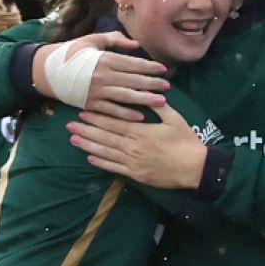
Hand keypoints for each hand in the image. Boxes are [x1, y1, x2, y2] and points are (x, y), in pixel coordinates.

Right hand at [32, 32, 168, 120]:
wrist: (48, 71)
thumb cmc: (73, 52)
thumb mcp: (92, 40)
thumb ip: (115, 40)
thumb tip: (136, 44)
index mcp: (104, 59)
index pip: (133, 63)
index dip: (149, 66)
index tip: (163, 69)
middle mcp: (102, 76)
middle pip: (133, 81)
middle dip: (152, 84)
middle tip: (168, 87)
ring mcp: (96, 92)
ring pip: (125, 97)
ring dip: (145, 100)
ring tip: (161, 102)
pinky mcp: (91, 104)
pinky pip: (112, 111)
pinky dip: (126, 114)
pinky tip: (140, 116)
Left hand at [67, 103, 205, 188]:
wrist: (194, 168)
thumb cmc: (185, 141)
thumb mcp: (174, 118)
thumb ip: (157, 106)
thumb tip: (146, 90)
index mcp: (140, 131)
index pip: (113, 123)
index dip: (97, 117)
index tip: (83, 111)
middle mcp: (132, 147)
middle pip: (104, 137)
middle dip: (86, 130)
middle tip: (69, 124)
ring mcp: (132, 162)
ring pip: (105, 153)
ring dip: (88, 146)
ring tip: (73, 139)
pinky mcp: (135, 175)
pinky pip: (114, 168)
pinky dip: (100, 163)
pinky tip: (89, 158)